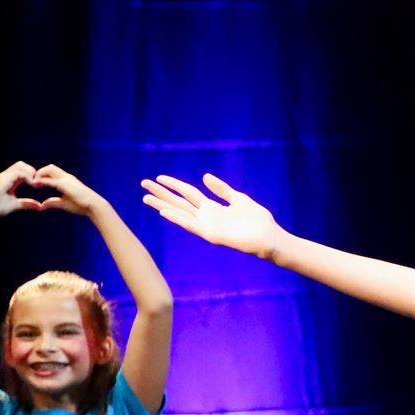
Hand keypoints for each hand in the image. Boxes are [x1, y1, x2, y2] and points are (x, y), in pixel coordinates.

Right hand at [0, 161, 43, 217]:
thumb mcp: (16, 205)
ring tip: (34, 184)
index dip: (32, 175)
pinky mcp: (2, 178)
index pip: (22, 170)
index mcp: (10, 180)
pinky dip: (27, 176)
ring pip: (20, 165)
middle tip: (37, 183)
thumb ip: (27, 203)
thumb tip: (39, 206)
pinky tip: (31, 184)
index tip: (38, 185)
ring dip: (30, 173)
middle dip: (32, 171)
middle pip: (21, 164)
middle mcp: (7, 176)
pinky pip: (18, 172)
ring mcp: (4, 176)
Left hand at [30, 164, 107, 216]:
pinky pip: (49, 180)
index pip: (53, 172)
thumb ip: (52, 202)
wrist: (93, 206)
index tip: (37, 183)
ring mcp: (66, 179)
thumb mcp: (64, 203)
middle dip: (40, 172)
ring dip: (40, 173)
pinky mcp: (63, 184)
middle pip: (50, 167)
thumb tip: (42, 206)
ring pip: (49, 169)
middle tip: (33, 181)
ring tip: (34, 182)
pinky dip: (41, 181)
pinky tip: (35, 185)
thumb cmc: (81, 205)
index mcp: (68, 180)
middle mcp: (67, 177)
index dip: (44, 175)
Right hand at [140, 173, 284, 258]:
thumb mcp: (239, 199)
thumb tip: (204, 176)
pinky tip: (164, 212)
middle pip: (179, 202)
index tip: (159, 177)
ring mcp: (207, 226)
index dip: (174, 184)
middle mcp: (206, 217)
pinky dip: (178, 218)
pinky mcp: (211, 235)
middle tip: (143, 184)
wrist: (270, 238)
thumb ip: (221, 189)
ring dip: (163, 205)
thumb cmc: (259, 222)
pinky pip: (191, 225)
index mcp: (213, 208)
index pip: (188, 194)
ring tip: (146, 197)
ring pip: (180, 213)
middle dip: (162, 194)